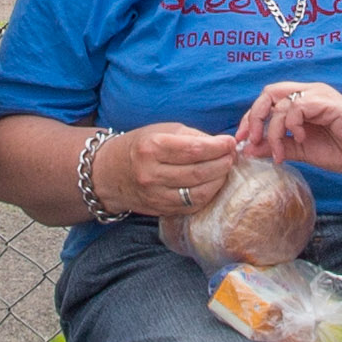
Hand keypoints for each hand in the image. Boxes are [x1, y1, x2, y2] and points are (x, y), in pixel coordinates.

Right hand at [88, 119, 247, 223]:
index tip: (230, 142)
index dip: (218, 147)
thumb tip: (222, 144)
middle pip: (199, 173)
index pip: (194, 149)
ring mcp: (155, 196)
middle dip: (222, 164)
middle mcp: (151, 174)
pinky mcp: (160, 210)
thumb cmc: (140, 146)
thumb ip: (192, 136)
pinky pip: (192, 205)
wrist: (110, 173)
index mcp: (151, 148)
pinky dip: (207, 195)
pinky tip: (212, 184)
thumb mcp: (162, 131)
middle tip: (231, 156)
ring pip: (198, 193)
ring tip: (224, 169)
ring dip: (218, 181)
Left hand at [232, 81, 341, 177]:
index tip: (242, 140)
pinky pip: (298, 106)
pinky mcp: (328, 102)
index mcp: (302, 103)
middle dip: (253, 117)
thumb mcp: (304, 151)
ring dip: (274, 130)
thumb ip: (279, 146)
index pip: (267, 101)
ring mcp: (319, 95)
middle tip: (251, 140)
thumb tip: (250, 149)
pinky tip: (302, 139)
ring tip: (281, 152)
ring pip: (280, 102)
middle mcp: (309, 94)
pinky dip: (292, 125)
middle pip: (268, 93)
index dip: (249, 118)